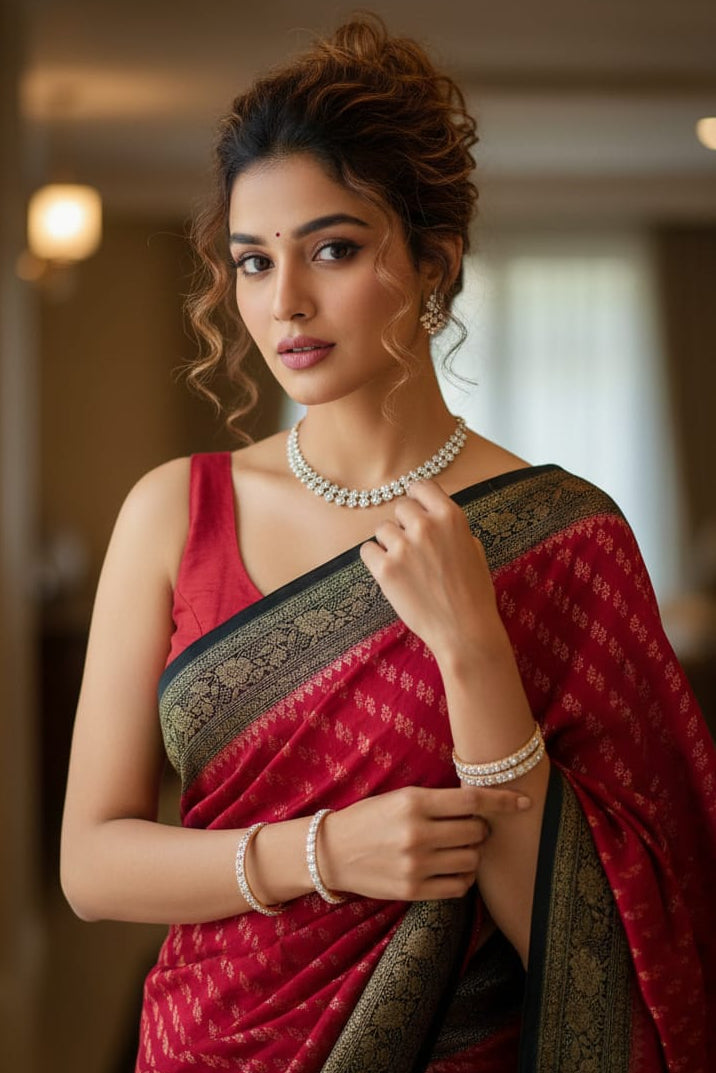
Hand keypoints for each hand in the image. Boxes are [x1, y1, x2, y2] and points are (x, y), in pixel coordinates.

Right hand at [319, 784, 530, 901]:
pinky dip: (464, 876)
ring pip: (471, 860)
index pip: (472, 800)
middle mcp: (417, 833)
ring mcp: (416, 865)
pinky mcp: (413, 890)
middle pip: (476, 832)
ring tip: (458, 848)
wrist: (332, 852)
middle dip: (481, 829)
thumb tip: (483, 807)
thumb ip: (437, 802)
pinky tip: (453, 868)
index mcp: (414, 802)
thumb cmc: (370, 818)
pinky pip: (459, 886)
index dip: (503, 801)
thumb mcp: (400, 798)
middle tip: (470, 828)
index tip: (525, 802)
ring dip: (473, 853)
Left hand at [359, 480, 504, 664]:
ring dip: (389, 543)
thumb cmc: (473, 592)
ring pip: (382, 529)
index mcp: (450, 516)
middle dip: (404, 524)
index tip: (416, 511)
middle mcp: (425, 526)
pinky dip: (375, 560)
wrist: (465, 630)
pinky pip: (367, 550)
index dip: (417, 499)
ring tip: (406, 566)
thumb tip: (431, 514)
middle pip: (399, 507)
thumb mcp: (473, 548)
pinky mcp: (385, 569)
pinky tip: (391, 573)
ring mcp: (403, 547)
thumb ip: (450, 527)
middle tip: (414, 548)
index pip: (420, 486)